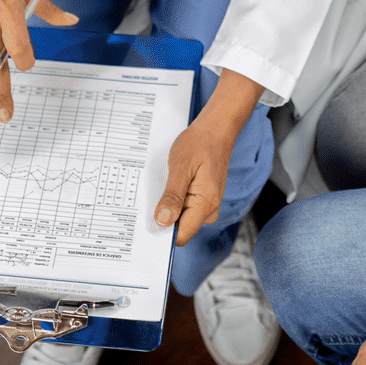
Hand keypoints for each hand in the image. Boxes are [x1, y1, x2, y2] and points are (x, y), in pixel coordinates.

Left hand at [153, 116, 235, 245]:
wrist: (217, 129)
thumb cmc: (200, 143)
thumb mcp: (180, 167)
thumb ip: (172, 197)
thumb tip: (163, 222)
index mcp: (206, 204)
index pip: (182, 235)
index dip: (164, 232)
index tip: (148, 223)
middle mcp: (210, 209)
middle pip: (181, 228)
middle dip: (166, 216)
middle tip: (156, 194)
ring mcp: (208, 204)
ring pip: (182, 217)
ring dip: (170, 205)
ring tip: (167, 182)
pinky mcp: (204, 198)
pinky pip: (186, 207)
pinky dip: (176, 198)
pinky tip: (173, 182)